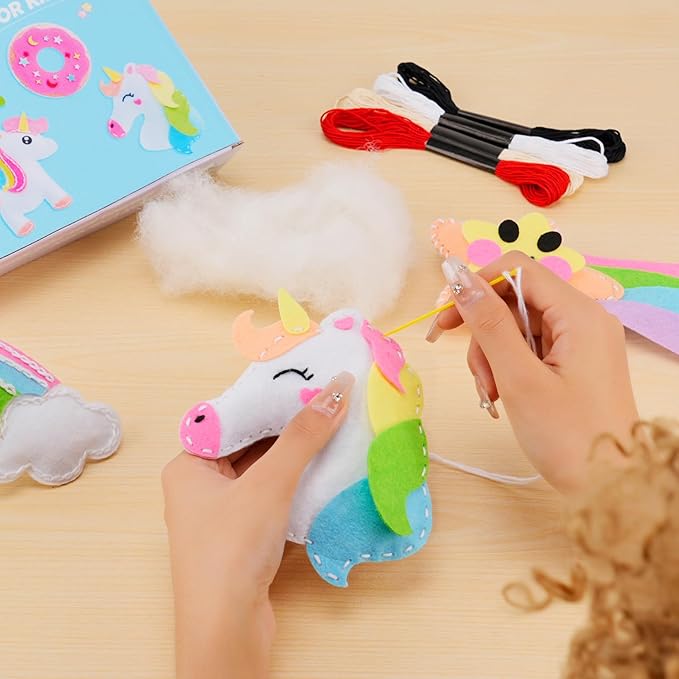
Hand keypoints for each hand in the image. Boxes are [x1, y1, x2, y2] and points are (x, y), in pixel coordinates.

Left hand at [162, 372, 354, 678]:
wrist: (228, 630)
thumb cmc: (231, 550)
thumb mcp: (269, 483)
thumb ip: (303, 435)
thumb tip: (337, 389)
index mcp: (188, 465)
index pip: (232, 417)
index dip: (269, 399)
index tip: (305, 381)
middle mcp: (200, 486)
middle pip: (250, 442)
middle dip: (287, 426)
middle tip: (325, 402)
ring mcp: (221, 513)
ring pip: (262, 470)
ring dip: (295, 454)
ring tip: (331, 428)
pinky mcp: (242, 536)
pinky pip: (270, 495)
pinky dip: (295, 482)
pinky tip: (323, 469)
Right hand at [427, 252, 637, 492]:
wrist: (612, 488)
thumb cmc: (568, 437)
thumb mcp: (519, 378)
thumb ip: (488, 323)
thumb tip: (457, 276)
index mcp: (579, 313)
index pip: (517, 270)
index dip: (477, 286)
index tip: (447, 320)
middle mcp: (584, 318)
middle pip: (515, 301)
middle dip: (486, 335)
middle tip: (478, 376)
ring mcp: (581, 340)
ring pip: (518, 327)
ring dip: (494, 357)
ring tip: (494, 396)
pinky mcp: (575, 361)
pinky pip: (530, 348)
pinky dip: (509, 368)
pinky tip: (505, 395)